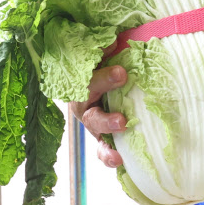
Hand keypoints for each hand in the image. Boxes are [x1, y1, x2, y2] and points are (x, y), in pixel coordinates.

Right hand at [69, 43, 127, 167]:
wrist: (95, 78)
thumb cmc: (102, 62)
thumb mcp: (101, 53)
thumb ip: (104, 49)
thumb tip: (114, 42)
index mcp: (81, 84)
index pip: (88, 83)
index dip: (104, 79)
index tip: (122, 73)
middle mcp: (84, 107)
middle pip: (90, 115)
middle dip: (105, 118)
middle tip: (122, 120)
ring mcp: (93, 124)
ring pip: (96, 134)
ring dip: (108, 142)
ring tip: (121, 149)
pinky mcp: (103, 137)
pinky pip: (103, 149)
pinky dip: (109, 157)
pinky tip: (121, 162)